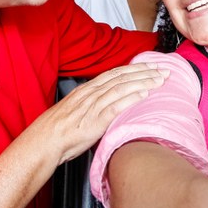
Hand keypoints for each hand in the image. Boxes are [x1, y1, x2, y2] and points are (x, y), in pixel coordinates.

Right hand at [41, 63, 168, 162]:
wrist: (43, 142)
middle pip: (122, 77)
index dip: (135, 68)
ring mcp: (93, 106)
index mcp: (87, 90)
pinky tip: (143, 96)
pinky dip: (130, 99)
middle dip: (144, 72)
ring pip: (121, 88)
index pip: (115, 73)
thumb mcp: (76, 110)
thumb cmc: (58, 130)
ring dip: (143, 82)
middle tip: (163, 70)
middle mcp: (91, 93)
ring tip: (159, 80)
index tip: (151, 65)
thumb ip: (92, 104)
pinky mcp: (94, 120)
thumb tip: (107, 104)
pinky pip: (115, 106)